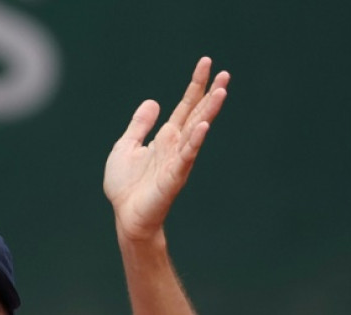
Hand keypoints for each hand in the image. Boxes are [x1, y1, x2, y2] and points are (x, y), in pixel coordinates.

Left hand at [104, 57, 229, 241]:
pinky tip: (202, 127)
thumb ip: (139, 126)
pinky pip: (186, 156)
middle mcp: (176, 146)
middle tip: (226, 72)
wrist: (125, 215)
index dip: (196, 85)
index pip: (185, 106)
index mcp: (165, 138)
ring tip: (221, 92)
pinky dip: (194, 141)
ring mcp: (177, 160)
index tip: (207, 63)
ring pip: (196, 131)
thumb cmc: (126, 186)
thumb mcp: (126, 147)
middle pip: (197, 114)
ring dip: (209, 112)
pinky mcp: (173, 176)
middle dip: (210, 93)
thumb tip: (153, 102)